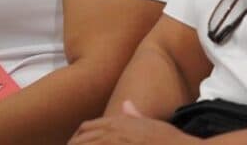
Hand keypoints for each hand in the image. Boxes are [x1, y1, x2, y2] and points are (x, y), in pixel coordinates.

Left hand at [67, 100, 198, 144]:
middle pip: (79, 139)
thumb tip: (126, 105)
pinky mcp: (119, 144)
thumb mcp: (151, 124)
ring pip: (82, 144)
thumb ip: (135, 116)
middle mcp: (113, 130)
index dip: (76, 140)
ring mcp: (114, 142)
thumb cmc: (170, 141)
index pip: (85, 129)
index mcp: (119, 122)